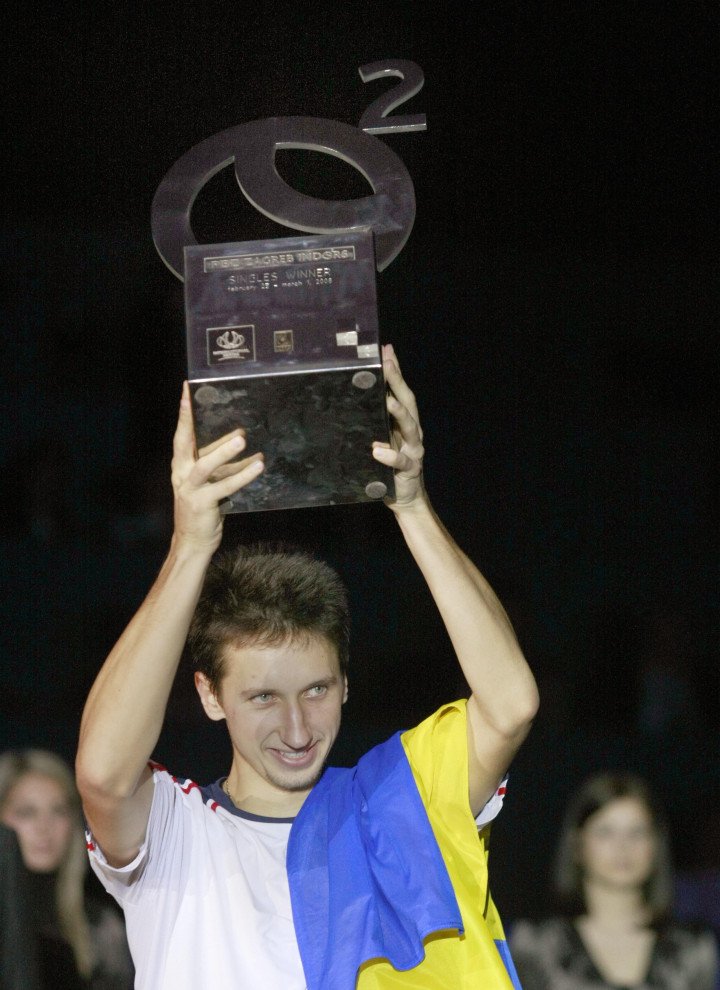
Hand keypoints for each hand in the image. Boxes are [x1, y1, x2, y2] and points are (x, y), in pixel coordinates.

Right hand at [170, 382, 263, 553]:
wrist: (193, 541)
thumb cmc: (203, 507)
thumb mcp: (211, 480)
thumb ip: (224, 462)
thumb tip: (242, 440)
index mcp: (181, 465)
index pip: (181, 434)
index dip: (184, 412)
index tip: (188, 389)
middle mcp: (182, 474)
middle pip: (184, 443)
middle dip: (188, 420)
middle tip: (197, 400)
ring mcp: (190, 489)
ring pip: (206, 466)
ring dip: (224, 451)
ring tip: (242, 439)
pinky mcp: (202, 504)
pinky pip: (224, 487)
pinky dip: (242, 476)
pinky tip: (257, 467)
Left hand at [372, 344, 425, 509]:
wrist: (405, 497)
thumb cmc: (390, 464)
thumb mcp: (384, 437)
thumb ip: (377, 418)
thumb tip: (360, 395)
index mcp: (407, 422)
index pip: (402, 391)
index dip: (396, 371)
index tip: (386, 350)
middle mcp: (414, 432)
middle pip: (408, 402)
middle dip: (398, 382)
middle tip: (387, 364)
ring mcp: (414, 450)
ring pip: (410, 428)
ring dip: (399, 413)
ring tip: (387, 401)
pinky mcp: (408, 470)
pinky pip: (400, 461)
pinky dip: (390, 455)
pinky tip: (378, 450)